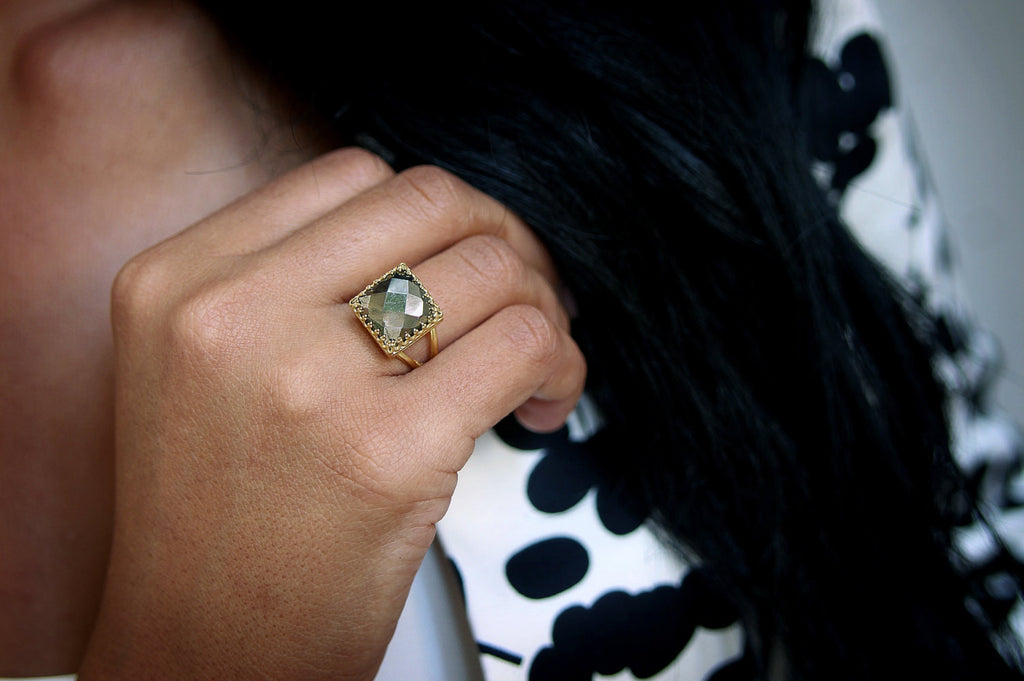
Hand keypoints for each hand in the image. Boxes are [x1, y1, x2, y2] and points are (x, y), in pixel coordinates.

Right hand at [79, 149, 585, 679]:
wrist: (199, 651)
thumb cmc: (223, 519)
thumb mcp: (208, 367)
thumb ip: (296, 284)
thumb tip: (446, 237)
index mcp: (180, 280)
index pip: (355, 177)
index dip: (438, 214)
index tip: (468, 258)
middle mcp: (231, 314)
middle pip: (432, 203)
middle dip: (504, 242)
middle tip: (526, 299)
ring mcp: (306, 381)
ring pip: (489, 268)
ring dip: (542, 310)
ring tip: (535, 366)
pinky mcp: (386, 451)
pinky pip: (521, 345)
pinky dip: (557, 365)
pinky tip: (538, 407)